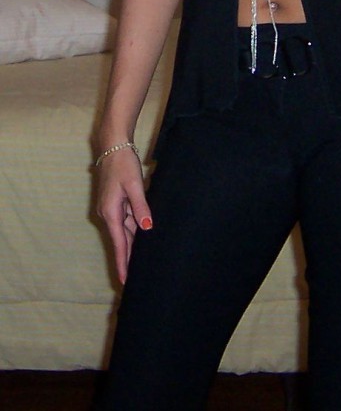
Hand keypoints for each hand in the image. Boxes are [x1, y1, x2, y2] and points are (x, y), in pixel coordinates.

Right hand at [96, 149, 151, 283]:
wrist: (113, 146)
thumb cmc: (123, 164)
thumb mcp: (134, 185)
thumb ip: (141, 206)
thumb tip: (146, 227)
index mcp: (110, 213)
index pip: (119, 243)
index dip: (123, 262)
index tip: (123, 281)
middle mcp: (108, 214)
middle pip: (122, 241)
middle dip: (128, 258)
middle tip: (135, 279)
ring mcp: (112, 208)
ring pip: (125, 231)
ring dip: (133, 245)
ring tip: (142, 263)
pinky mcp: (117, 202)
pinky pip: (127, 221)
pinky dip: (134, 230)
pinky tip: (143, 238)